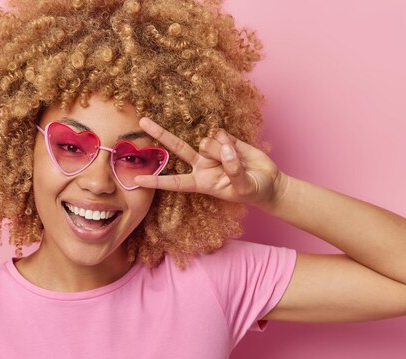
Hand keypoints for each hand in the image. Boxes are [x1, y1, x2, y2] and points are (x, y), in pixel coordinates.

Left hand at [135, 117, 285, 209]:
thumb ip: (232, 169)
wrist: (268, 182)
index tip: (137, 180)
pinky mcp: (224, 139)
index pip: (174, 183)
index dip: (156, 182)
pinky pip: (220, 134)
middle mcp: (201, 165)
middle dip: (160, 134)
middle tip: (142, 121)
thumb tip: (224, 148)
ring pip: (206, 142)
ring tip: (236, 161)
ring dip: (222, 150)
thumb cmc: (253, 191)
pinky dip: (230, 141)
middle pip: (177, 148)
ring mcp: (211, 151)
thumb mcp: (243, 187)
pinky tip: (237, 148)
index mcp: (200, 183)